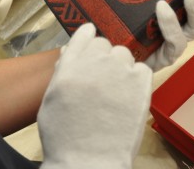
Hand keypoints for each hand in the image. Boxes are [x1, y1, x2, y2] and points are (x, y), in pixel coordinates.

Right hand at [37, 23, 152, 168]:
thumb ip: (62, 73)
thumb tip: (69, 55)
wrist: (87, 162)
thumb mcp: (51, 101)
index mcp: (69, 67)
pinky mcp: (140, 84)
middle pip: (105, 44)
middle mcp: (93, 63)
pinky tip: (130, 96)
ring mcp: (118, 72)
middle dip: (104, 58)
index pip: (83, 36)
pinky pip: (142, 69)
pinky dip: (138, 79)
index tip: (92, 37)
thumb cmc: (65, 139)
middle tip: (104, 79)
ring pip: (125, 55)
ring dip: (121, 67)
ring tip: (117, 91)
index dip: (88, 37)